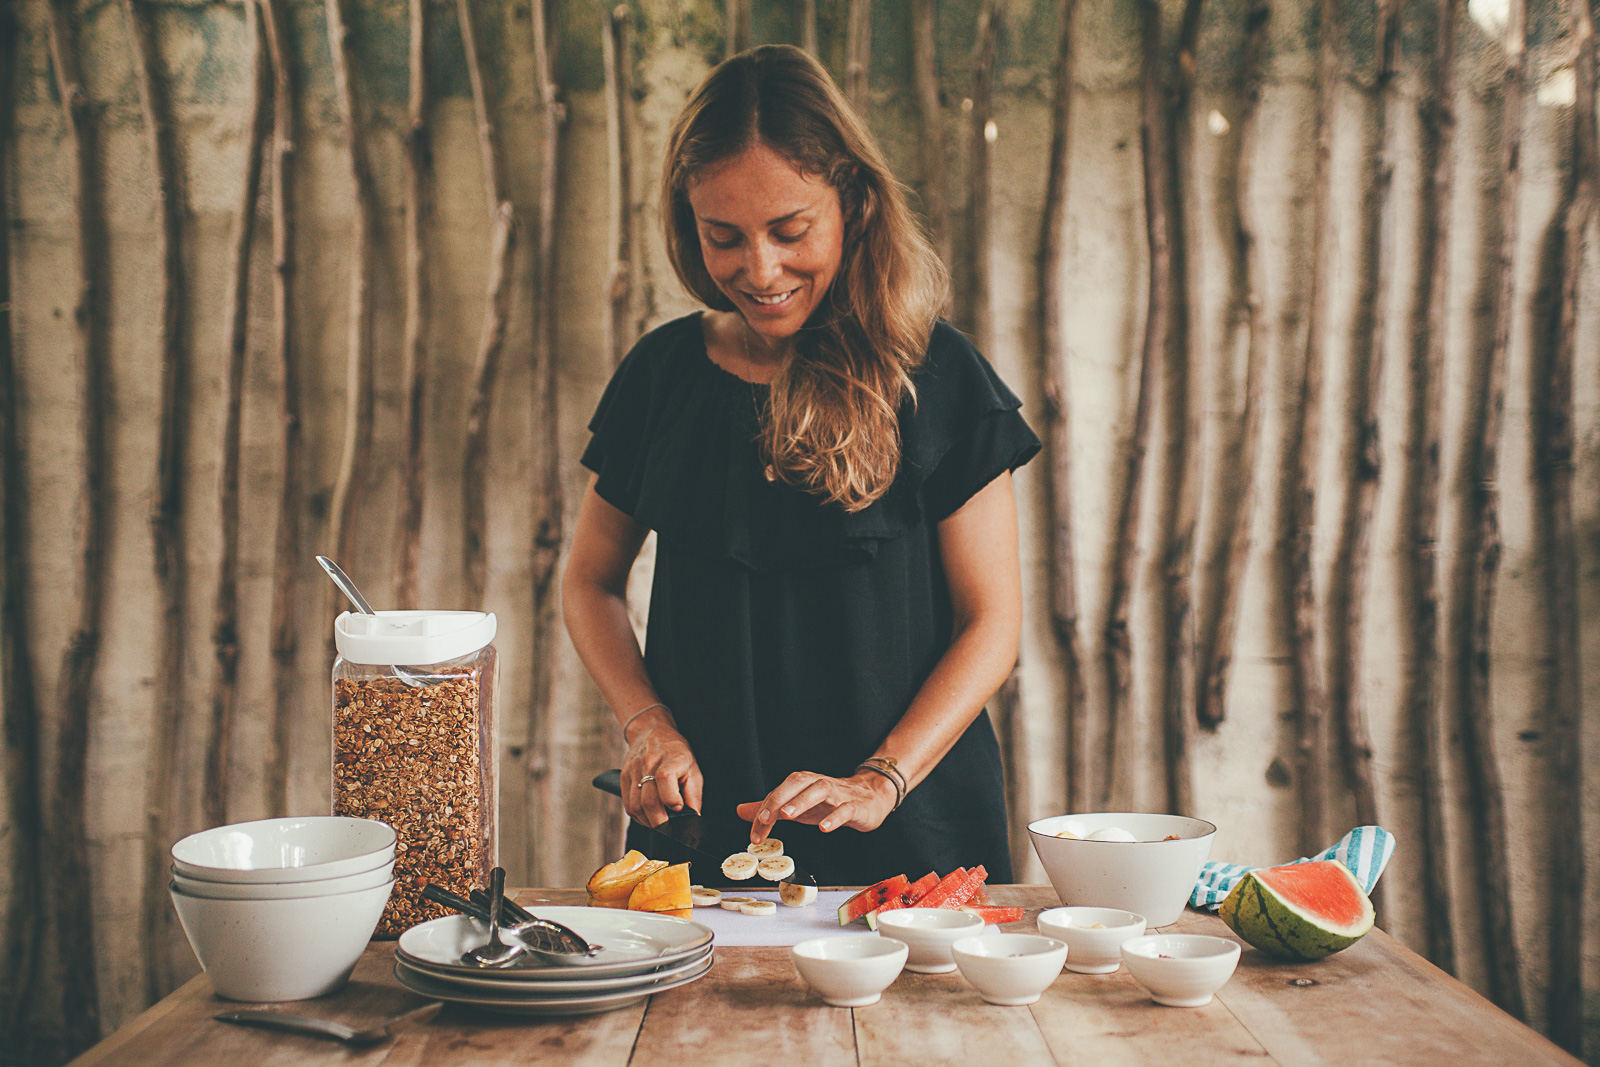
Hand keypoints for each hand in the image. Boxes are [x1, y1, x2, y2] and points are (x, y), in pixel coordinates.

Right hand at [621, 715, 702, 828]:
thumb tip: (694, 816)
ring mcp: (634, 770)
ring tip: (658, 823)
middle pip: (648, 800)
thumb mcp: (693, 768)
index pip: (664, 779)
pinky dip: (637, 816)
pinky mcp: (624, 777)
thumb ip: (694, 794)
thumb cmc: (676, 752)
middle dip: (659, 821)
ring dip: (647, 821)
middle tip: (668, 828)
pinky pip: (627, 804)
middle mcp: (649, 763)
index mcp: (670, 758)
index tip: (678, 807)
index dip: (671, 799)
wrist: (652, 732)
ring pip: (635, 805)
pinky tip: (647, 817)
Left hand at [736, 771, 897, 843]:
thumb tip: (741, 811)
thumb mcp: (797, 805)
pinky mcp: (855, 806)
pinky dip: (834, 817)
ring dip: (803, 801)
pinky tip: (824, 828)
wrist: (870, 798)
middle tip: (765, 817)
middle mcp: (819, 784)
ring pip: (821, 790)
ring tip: (789, 815)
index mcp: (804, 783)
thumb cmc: (830, 801)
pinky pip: (845, 809)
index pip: (780, 791)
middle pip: (798, 782)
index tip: (755, 831)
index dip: (765, 809)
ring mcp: (839, 794)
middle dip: (780, 798)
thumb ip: (770, 808)